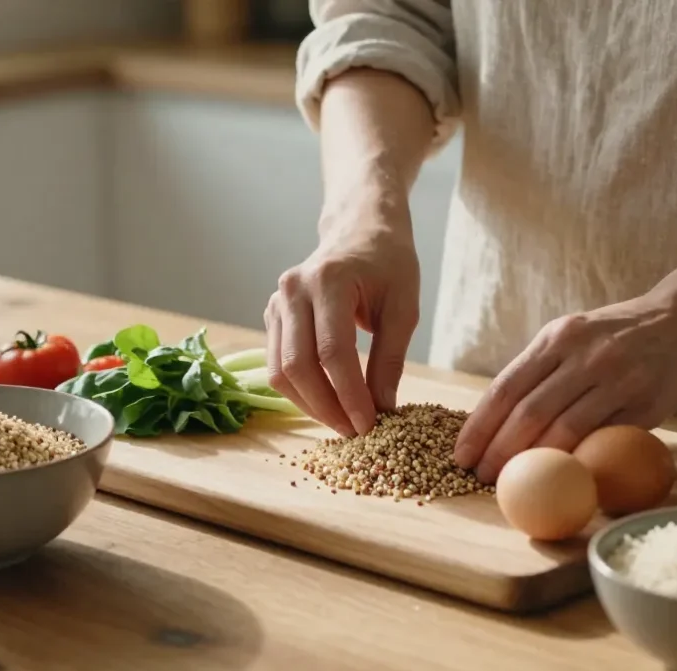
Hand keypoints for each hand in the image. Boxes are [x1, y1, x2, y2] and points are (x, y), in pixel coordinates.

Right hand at [265, 200, 419, 436]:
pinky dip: (300, 391)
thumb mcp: (404, 307)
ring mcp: (277, 302)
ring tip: (343, 423)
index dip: (350, 395)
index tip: (370, 425)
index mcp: (328, 280)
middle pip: (298, 365)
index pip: (333, 352)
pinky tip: (327, 403)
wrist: (360, 231)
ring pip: (280, 371)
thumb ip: (391, 358)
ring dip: (310, 405)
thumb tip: (382, 409)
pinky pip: (277, 364)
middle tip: (355, 433)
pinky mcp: (272, 316)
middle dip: (327, 407)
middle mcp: (293, 290)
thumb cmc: (389, 264)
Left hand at [454, 291, 676, 482]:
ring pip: (563, 430)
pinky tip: (558, 477)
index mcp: (558, 337)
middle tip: (480, 477)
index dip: (479, 425)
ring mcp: (617, 381)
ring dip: (533, 461)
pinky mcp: (645, 405)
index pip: (506, 387)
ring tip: (512, 481)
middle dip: (498, 450)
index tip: (461, 453)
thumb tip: (496, 418)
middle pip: (528, 412)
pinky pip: (602, 440)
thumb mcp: (574, 333)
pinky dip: (576, 461)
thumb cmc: (617, 333)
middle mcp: (584, 356)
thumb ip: (541, 368)